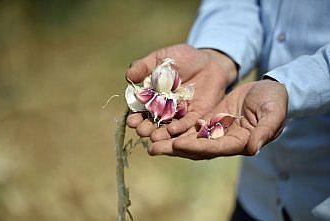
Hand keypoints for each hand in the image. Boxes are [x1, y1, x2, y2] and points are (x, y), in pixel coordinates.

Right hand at [126, 44, 236, 140]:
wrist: (208, 60)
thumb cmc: (181, 58)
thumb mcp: (161, 58)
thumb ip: (144, 67)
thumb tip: (129, 76)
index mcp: (151, 97)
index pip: (140, 110)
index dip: (135, 117)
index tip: (131, 121)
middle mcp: (164, 109)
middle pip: (153, 122)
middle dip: (146, 128)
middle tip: (142, 131)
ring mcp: (180, 114)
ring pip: (168, 126)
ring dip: (161, 133)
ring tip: (155, 137)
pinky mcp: (196, 115)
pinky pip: (187, 122)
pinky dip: (180, 127)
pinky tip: (173, 130)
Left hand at [148, 80, 287, 159]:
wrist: (269, 91)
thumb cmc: (275, 101)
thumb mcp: (273, 113)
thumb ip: (265, 131)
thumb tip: (254, 148)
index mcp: (239, 142)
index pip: (215, 148)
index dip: (197, 147)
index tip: (178, 144)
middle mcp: (223, 140)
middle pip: (195, 148)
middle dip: (174, 148)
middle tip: (152, 148)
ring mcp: (214, 131)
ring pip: (188, 138)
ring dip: (169, 140)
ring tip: (148, 139)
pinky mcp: (208, 120)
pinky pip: (189, 125)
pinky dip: (174, 127)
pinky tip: (157, 125)